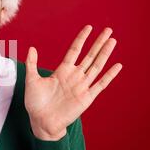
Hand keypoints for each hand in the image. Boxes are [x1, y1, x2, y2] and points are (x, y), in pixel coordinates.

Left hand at [25, 25, 122, 140]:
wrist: (42, 121)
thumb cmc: (35, 103)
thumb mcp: (31, 81)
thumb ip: (32, 64)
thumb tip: (32, 48)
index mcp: (62, 71)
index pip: (74, 50)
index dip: (82, 39)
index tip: (89, 27)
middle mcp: (74, 76)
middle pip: (89, 55)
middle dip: (98, 42)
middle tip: (108, 30)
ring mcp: (81, 86)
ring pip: (96, 66)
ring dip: (105, 54)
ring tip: (113, 41)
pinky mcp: (87, 98)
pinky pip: (100, 85)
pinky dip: (109, 75)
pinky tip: (117, 66)